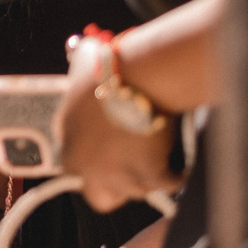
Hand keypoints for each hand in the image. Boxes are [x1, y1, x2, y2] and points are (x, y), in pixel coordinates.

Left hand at [54, 51, 182, 212]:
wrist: (139, 76)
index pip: (75, 170)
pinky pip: (168, 185)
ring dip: (149, 178)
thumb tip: (79, 49)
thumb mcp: (80, 71)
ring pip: (138, 192)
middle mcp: (89, 167)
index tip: (110, 155)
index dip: (94, 164)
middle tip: (132, 171)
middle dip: (116, 189)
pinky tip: (178, 164)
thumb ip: (78, 73)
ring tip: (157, 157)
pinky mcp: (150, 175)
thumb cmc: (108, 68)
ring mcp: (120, 174)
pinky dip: (176, 175)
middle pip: (101, 198)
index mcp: (69, 146)